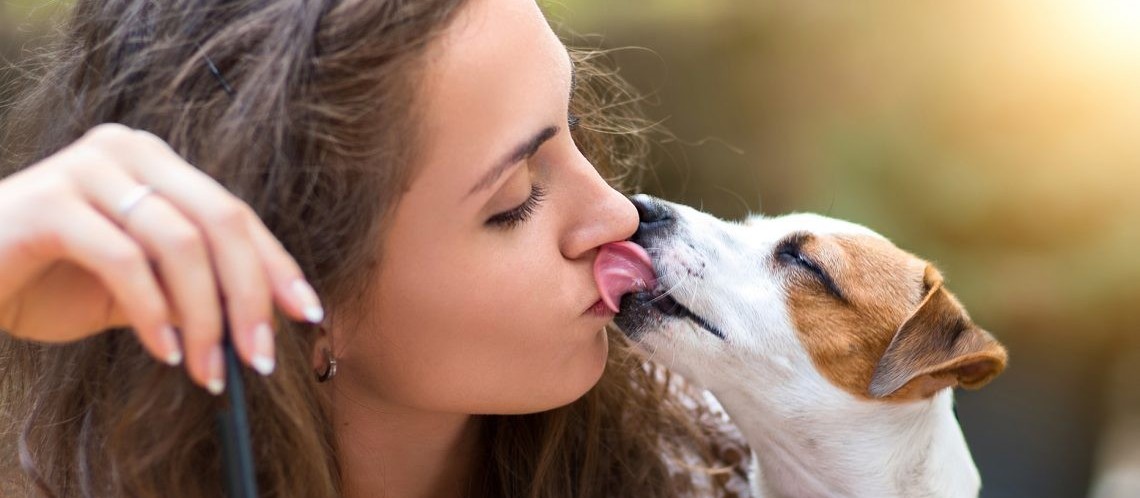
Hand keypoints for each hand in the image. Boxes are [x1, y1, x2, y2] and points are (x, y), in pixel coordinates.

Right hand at [0, 123, 323, 393]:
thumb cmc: (49, 279)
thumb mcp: (140, 287)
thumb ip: (192, 290)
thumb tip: (259, 325)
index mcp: (158, 164)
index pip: (236, 215)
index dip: (277, 266)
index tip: (307, 314)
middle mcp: (129, 151)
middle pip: (221, 222)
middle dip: (250, 296)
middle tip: (260, 358)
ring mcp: (87, 169)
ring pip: (179, 243)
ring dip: (204, 317)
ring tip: (207, 369)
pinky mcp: (49, 203)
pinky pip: (122, 260)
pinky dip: (152, 313)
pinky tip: (163, 353)